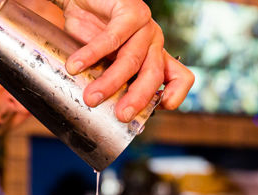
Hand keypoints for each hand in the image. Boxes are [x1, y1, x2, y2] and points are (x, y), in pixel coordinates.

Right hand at [55, 0, 193, 120]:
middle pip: (154, 75)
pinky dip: (92, 54)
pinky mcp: (129, 9)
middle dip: (137, 99)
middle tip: (121, 116)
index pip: (181, 78)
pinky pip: (113, 38)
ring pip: (132, 60)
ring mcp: (145, 25)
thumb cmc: (92, 35)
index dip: (174, 97)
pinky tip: (76, 67)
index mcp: (155, 58)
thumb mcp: (108, 64)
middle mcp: (154, 43)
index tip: (156, 110)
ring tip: (91, 98)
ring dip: (110, 82)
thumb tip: (107, 120)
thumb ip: (114, 85)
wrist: (76, 0)